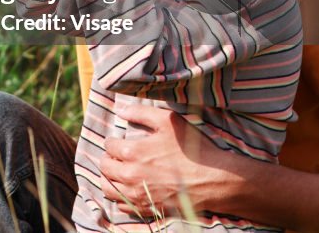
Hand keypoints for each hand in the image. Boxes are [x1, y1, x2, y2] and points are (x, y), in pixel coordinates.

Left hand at [99, 104, 225, 216]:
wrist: (213, 180)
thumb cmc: (192, 148)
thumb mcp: (168, 121)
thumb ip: (141, 112)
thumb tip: (120, 110)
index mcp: (132, 152)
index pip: (108, 146)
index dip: (113, 141)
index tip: (120, 141)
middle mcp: (130, 175)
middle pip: (104, 166)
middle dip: (108, 159)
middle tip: (117, 156)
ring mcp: (137, 194)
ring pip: (107, 188)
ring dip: (109, 178)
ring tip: (118, 172)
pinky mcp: (146, 208)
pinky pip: (122, 205)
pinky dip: (121, 196)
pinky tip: (129, 188)